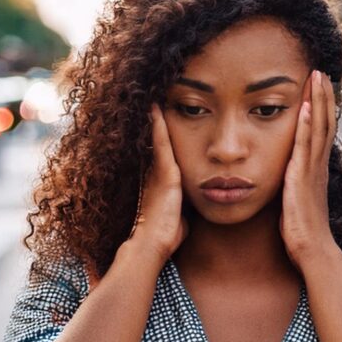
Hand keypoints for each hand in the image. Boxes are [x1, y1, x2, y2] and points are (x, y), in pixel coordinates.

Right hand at [129, 104, 187, 262]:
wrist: (153, 244)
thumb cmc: (166, 234)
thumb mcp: (179, 217)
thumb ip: (184, 208)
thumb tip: (190, 211)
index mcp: (160, 181)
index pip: (162, 152)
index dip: (160, 136)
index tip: (159, 120)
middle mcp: (156, 172)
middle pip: (156, 140)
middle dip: (154, 122)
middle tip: (152, 99)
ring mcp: (158, 171)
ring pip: (157, 138)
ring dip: (155, 119)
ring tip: (153, 97)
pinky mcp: (165, 173)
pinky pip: (162, 143)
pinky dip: (159, 125)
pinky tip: (156, 108)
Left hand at [281, 70, 337, 267]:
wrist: (312, 250)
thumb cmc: (302, 229)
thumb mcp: (297, 198)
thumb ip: (294, 181)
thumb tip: (285, 173)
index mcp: (316, 168)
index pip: (322, 129)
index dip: (321, 106)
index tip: (318, 85)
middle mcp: (318, 164)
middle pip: (325, 121)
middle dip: (322, 95)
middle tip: (320, 70)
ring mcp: (312, 170)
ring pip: (319, 128)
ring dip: (318, 101)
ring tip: (316, 77)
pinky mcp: (303, 178)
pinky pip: (305, 146)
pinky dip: (307, 125)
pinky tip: (305, 107)